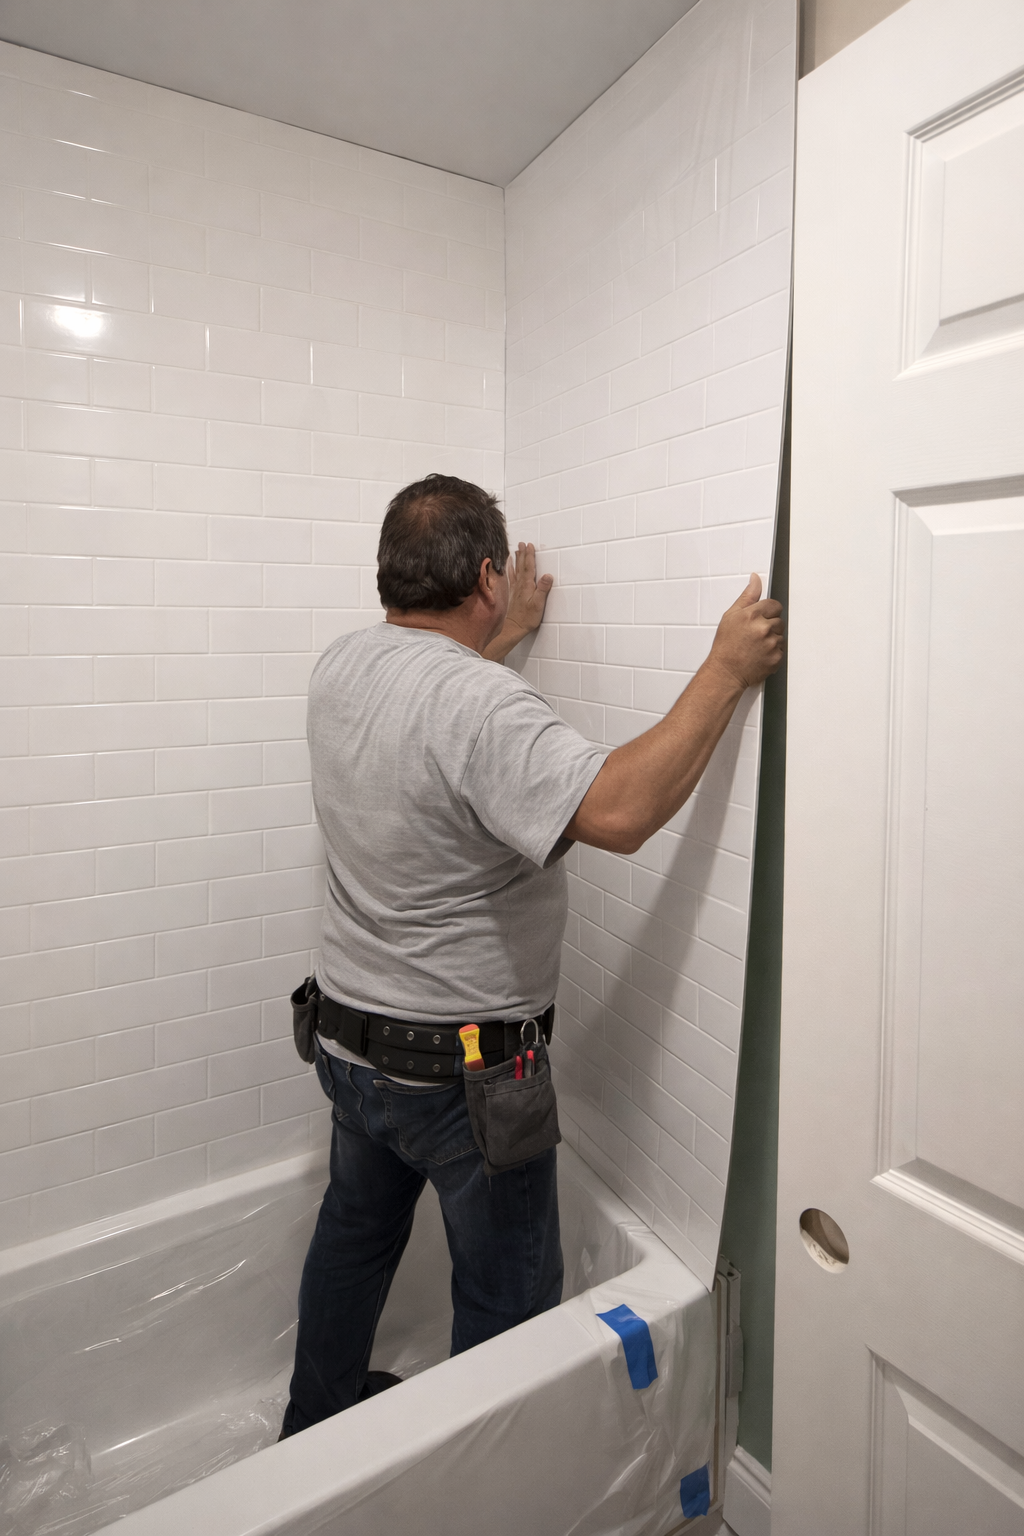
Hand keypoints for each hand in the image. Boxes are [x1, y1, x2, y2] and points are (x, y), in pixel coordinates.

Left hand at [503, 542, 552, 642]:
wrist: (514, 627)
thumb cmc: (527, 617)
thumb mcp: (538, 604)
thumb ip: (543, 589)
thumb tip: (548, 575)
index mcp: (527, 586)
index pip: (529, 567)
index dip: (529, 556)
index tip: (529, 545)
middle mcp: (520, 585)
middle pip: (521, 566)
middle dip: (522, 554)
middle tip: (522, 543)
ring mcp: (515, 589)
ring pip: (515, 570)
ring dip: (516, 560)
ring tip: (515, 551)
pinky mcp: (512, 593)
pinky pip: (511, 577)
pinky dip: (510, 570)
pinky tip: (509, 567)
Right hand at [706, 574, 783, 690]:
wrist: (725, 672)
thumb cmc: (726, 646)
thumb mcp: (731, 616)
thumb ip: (747, 596)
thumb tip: (755, 580)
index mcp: (753, 615)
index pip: (774, 605)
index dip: (767, 612)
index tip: (760, 619)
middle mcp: (764, 628)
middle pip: (778, 620)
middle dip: (769, 626)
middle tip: (754, 635)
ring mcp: (771, 644)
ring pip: (781, 635)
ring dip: (772, 639)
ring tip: (756, 646)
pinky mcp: (776, 658)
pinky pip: (781, 650)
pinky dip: (773, 652)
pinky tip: (760, 654)